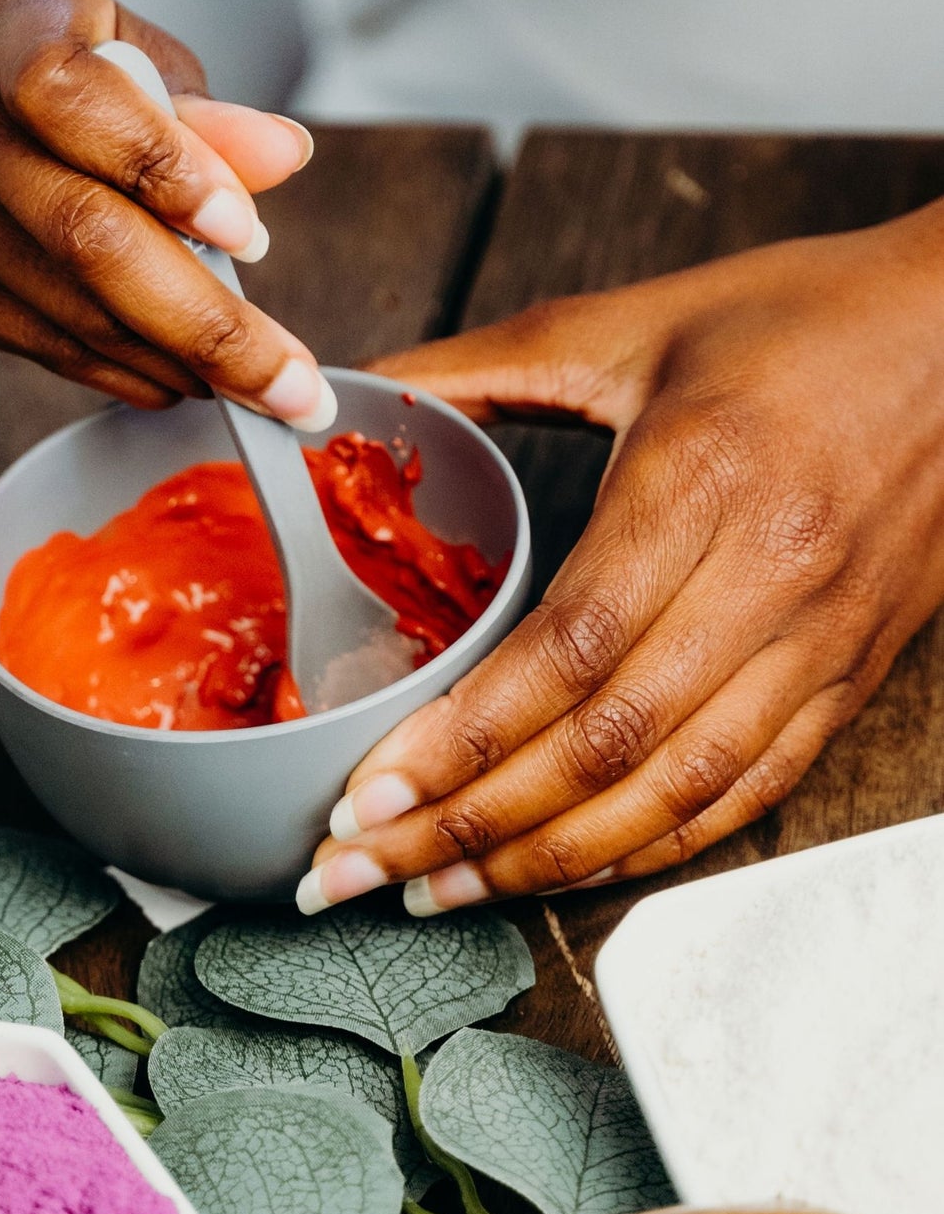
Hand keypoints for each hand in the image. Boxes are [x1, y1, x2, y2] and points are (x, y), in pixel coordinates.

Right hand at [0, 0, 327, 422]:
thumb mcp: (83, 32)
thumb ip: (181, 99)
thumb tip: (280, 159)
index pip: (70, 90)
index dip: (164, 165)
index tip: (247, 235)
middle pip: (79, 234)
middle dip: (207, 325)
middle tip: (295, 388)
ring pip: (62, 309)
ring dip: (174, 362)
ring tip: (259, 390)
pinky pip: (29, 343)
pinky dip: (116, 371)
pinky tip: (175, 383)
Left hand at [299, 205, 943, 913]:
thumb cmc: (801, 319)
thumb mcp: (633, 324)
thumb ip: (487, 364)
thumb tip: (367, 384)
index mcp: (698, 485)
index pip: (562, 653)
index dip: (458, 741)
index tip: (367, 794)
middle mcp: (764, 581)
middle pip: (601, 745)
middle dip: (469, 826)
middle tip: (363, 868)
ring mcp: (818, 642)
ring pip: (673, 791)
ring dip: (547, 859)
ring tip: (441, 894)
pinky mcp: (850, 674)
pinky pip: (748, 791)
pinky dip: (652, 844)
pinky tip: (569, 867)